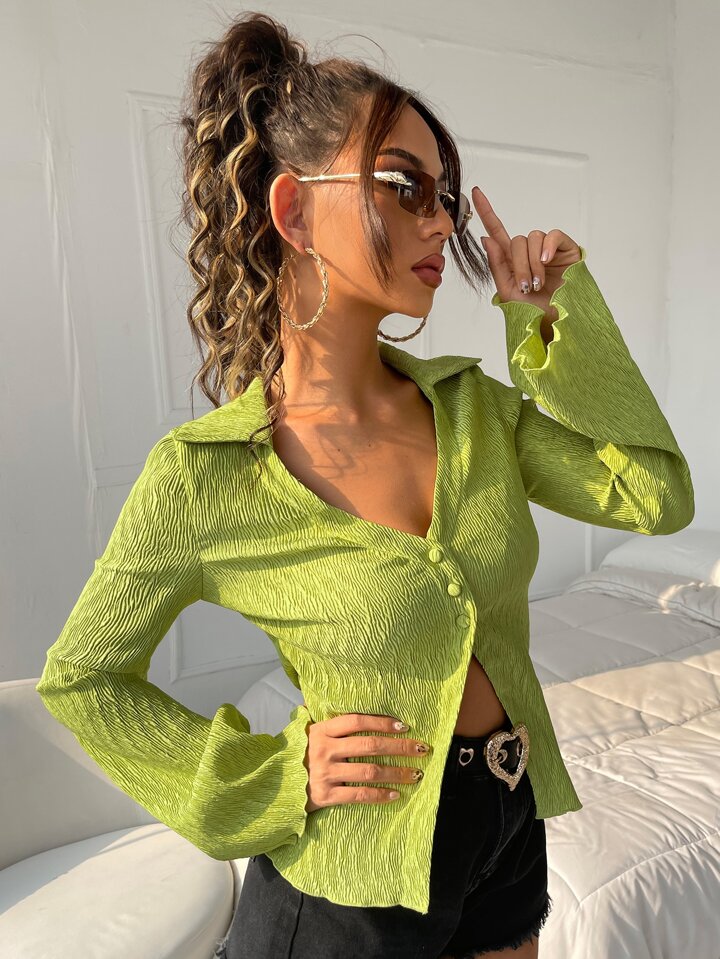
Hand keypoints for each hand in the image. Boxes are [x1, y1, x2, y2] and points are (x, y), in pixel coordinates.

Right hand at [300, 709, 430, 813]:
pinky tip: (395, 794)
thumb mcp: (302, 731)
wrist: (270, 784)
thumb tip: (313, 697)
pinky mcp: (325, 796)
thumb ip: (314, 715)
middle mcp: (324, 749)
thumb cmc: (294, 754)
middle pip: (370, 745)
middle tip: (421, 749)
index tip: (403, 725)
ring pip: (369, 771)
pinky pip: (358, 795)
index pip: (357, 721)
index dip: (382, 721)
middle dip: (400, 747)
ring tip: (416, 774)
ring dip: (396, 772)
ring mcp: (325, 773)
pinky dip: (379, 795)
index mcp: (321, 730)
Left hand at [472, 186, 581, 340]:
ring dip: (533, 262)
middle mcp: (529, 252)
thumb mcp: (507, 290)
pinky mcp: (566, 249)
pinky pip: (554, 235)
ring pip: (533, 238)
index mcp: (511, 261)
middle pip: (516, 240)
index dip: (486, 212)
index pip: (497, 231)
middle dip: (518, 264)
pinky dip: (549, 246)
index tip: (475, 193)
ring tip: (539, 283)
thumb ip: (497, 264)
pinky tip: (548, 261)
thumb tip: (486, 238)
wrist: (556, 322)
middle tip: (527, 286)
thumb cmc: (532, 312)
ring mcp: (548, 250)